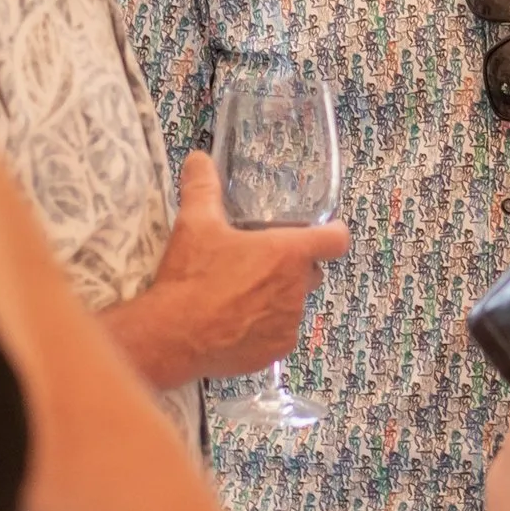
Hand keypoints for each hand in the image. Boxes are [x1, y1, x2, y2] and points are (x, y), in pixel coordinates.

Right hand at [136, 151, 349, 381]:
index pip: (336, 240)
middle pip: (311, 272)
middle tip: (259, 262)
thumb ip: (202, 187)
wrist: (173, 336)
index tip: (322, 232)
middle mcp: (297, 289)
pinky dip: (264, 328)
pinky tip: (234, 322)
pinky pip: (279, 334)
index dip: (332, 233)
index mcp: (288, 254)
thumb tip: (199, 159)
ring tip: (240, 294)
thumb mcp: (194, 223)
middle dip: (293, 267)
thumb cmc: (192, 276)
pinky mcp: (275, 351)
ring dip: (276, 297)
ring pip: (294, 304)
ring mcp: (289, 324)